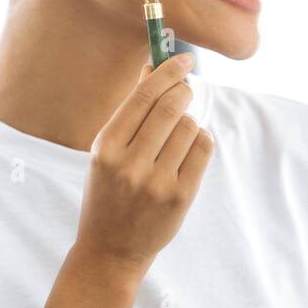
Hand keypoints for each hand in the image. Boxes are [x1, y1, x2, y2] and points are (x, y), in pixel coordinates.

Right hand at [73, 52, 214, 275]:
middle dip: (183, 89)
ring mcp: (156, 182)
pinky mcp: (180, 196)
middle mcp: (129, 164)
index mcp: (105, 147)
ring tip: (176, 135)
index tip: (183, 58)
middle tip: (187, 86)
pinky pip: (202, 148)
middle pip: (170, 107)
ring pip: (188, 127)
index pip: (143, 96)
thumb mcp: (106, 152)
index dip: (167, 71)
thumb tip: (155, 69)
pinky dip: (199, 140)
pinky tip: (187, 150)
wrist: (110, 249)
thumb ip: (131, 113)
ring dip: (188, 121)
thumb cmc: (109, 192)